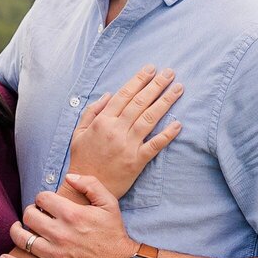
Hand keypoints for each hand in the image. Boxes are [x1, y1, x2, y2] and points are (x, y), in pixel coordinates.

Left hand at [1, 175, 136, 257]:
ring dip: (17, 232)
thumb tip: (68, 176)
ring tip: (19, 230)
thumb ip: (90, 184)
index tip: (45, 204)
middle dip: (30, 213)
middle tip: (35, 216)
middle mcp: (60, 234)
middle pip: (29, 216)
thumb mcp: (109, 203)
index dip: (41, 198)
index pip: (41, 198)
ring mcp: (55, 255)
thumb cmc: (113, 233)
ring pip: (22, 239)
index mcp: (72, 215)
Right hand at [67, 67, 182, 198]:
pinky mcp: (136, 161)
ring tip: (178, 88)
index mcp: (102, 121)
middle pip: (140, 102)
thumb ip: (92, 112)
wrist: (85, 188)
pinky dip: (167, 134)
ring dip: (165, 102)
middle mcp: (116, 130)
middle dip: (156, 85)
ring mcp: (128, 146)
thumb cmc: (82, 159)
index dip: (138, 80)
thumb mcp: (78, 132)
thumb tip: (108, 94)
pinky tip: (178, 123)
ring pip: (149, 118)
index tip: (150, 69)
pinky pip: (155, 145)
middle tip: (170, 72)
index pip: (124, 95)